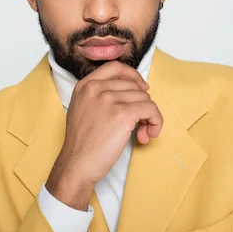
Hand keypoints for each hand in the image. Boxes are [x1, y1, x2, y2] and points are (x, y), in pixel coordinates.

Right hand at [46, 60, 162, 209]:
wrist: (77, 164)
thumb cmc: (82, 143)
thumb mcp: (82, 109)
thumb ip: (98, 96)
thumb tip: (131, 92)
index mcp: (84, 85)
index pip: (115, 67)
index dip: (133, 76)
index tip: (141, 88)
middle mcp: (95, 88)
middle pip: (134, 85)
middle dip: (142, 104)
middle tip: (140, 124)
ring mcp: (108, 99)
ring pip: (145, 97)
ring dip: (149, 117)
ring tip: (141, 134)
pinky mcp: (122, 114)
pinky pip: (151, 109)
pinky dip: (156, 122)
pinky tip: (148, 135)